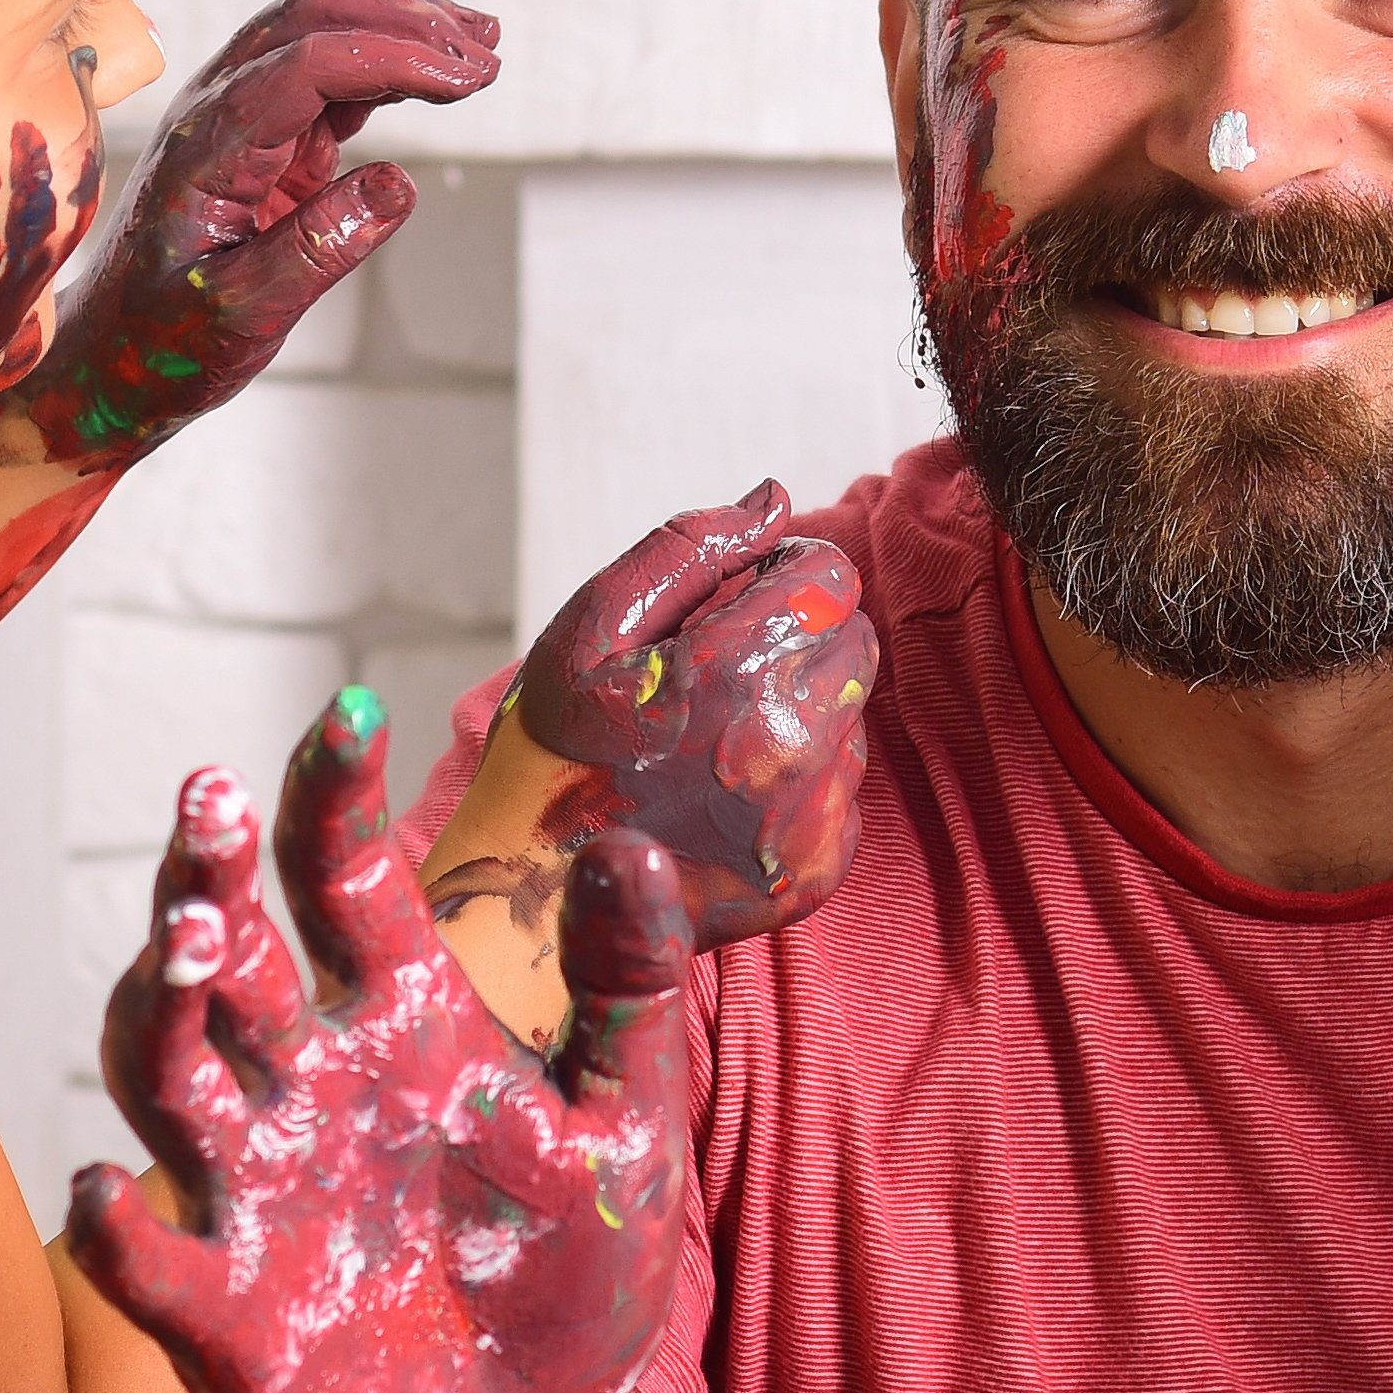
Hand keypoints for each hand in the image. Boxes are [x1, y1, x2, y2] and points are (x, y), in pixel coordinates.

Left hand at [0, 0, 499, 468]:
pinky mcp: (264, 134)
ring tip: (483, 48)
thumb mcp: (244, 312)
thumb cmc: (167, 340)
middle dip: (407, 20)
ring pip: (322, 29)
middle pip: (314, 17)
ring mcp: (239, 114)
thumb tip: (401, 184)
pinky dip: (389, 62)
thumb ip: (320, 248)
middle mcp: (217, 108)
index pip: (308, 64)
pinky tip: (439, 75)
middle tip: (487, 54)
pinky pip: (328, 72)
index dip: (395, 58)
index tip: (469, 78)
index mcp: (208, 144)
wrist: (114, 356)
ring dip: (403, 26)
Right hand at [70, 687, 696, 1392]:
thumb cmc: (563, 1275)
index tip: (351, 716)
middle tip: (208, 806)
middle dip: (207, 881)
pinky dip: (117, 1231)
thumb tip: (632, 844)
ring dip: (158, 1012)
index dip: (333, 796)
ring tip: (186, 951)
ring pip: (165, 1075)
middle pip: (230, 959)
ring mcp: (251, 1192)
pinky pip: (149, 1262)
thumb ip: (633, 995)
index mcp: (401, 1023)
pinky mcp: (221, 1313)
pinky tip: (102, 1188)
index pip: (344, 880)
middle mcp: (306, 1087)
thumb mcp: (634, 1128)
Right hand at [508, 485, 878, 949]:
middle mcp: (791, 745)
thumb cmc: (557, 746)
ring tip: (715, 737)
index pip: (829, 576)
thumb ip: (688, 549)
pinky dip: (802, 779)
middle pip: (853, 639)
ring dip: (802, 705)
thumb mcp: (590, 628)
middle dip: (800, 634)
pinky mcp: (821, 866)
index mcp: (735, 671)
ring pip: (852, 712)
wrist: (539, 893)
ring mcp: (812, 814)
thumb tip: (774, 499)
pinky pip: (845, 787)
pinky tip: (728, 792)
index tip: (739, 596)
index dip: (784, 571)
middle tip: (721, 668)